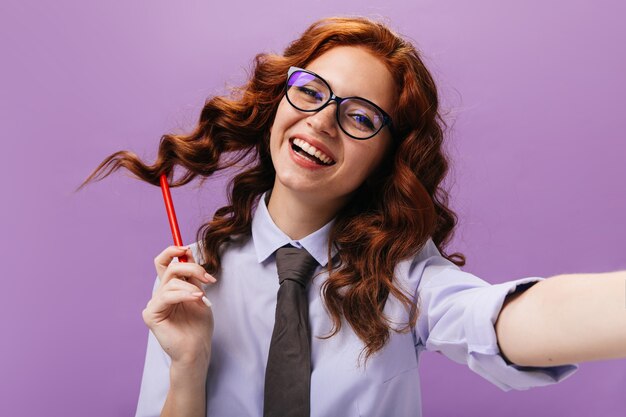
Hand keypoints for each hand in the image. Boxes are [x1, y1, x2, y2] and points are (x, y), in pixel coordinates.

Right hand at [142, 245, 216, 366]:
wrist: (198, 349)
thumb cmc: (199, 326)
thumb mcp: (199, 293)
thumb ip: (192, 275)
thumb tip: (187, 251)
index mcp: (170, 288)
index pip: (164, 263)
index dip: (172, 251)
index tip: (186, 247)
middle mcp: (160, 294)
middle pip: (168, 267)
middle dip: (190, 267)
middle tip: (207, 277)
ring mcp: (154, 304)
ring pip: (170, 282)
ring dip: (191, 286)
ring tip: (202, 297)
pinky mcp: (151, 314)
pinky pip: (166, 296)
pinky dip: (184, 294)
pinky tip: (197, 299)